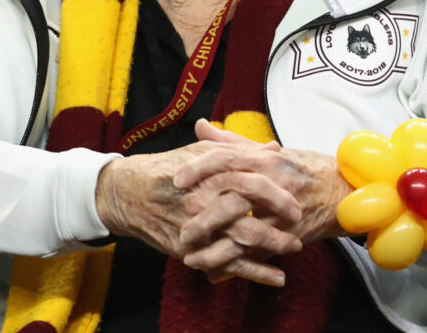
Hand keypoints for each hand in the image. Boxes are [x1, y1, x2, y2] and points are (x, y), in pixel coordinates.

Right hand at [94, 139, 301, 285]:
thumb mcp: (201, 153)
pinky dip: (254, 272)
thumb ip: (238, 151)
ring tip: (294, 246)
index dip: (275, 187)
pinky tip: (277, 278)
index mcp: (208, 172)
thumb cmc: (168, 169)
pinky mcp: (190, 249)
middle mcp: (203, 199)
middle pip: (250, 208)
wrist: (127, 194)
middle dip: (279, 216)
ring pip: (242, 238)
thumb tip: (273, 149)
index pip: (250, 178)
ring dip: (273, 246)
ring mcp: (196, 226)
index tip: (295, 192)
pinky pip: (227, 263)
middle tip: (298, 219)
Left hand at [174, 120, 352, 275]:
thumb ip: (231, 141)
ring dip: (216, 250)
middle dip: (205, 218)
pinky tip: (213, 273)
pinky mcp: (288, 237)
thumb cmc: (301, 168)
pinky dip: (236, 266)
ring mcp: (282, 214)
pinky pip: (259, 254)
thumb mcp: (268, 151)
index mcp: (265, 160)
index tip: (177, 179)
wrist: (342, 192)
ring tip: (190, 256)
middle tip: (180, 228)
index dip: (200, 168)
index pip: (227, 159)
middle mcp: (273, 185)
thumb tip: (201, 125)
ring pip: (245, 235)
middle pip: (234, 201)